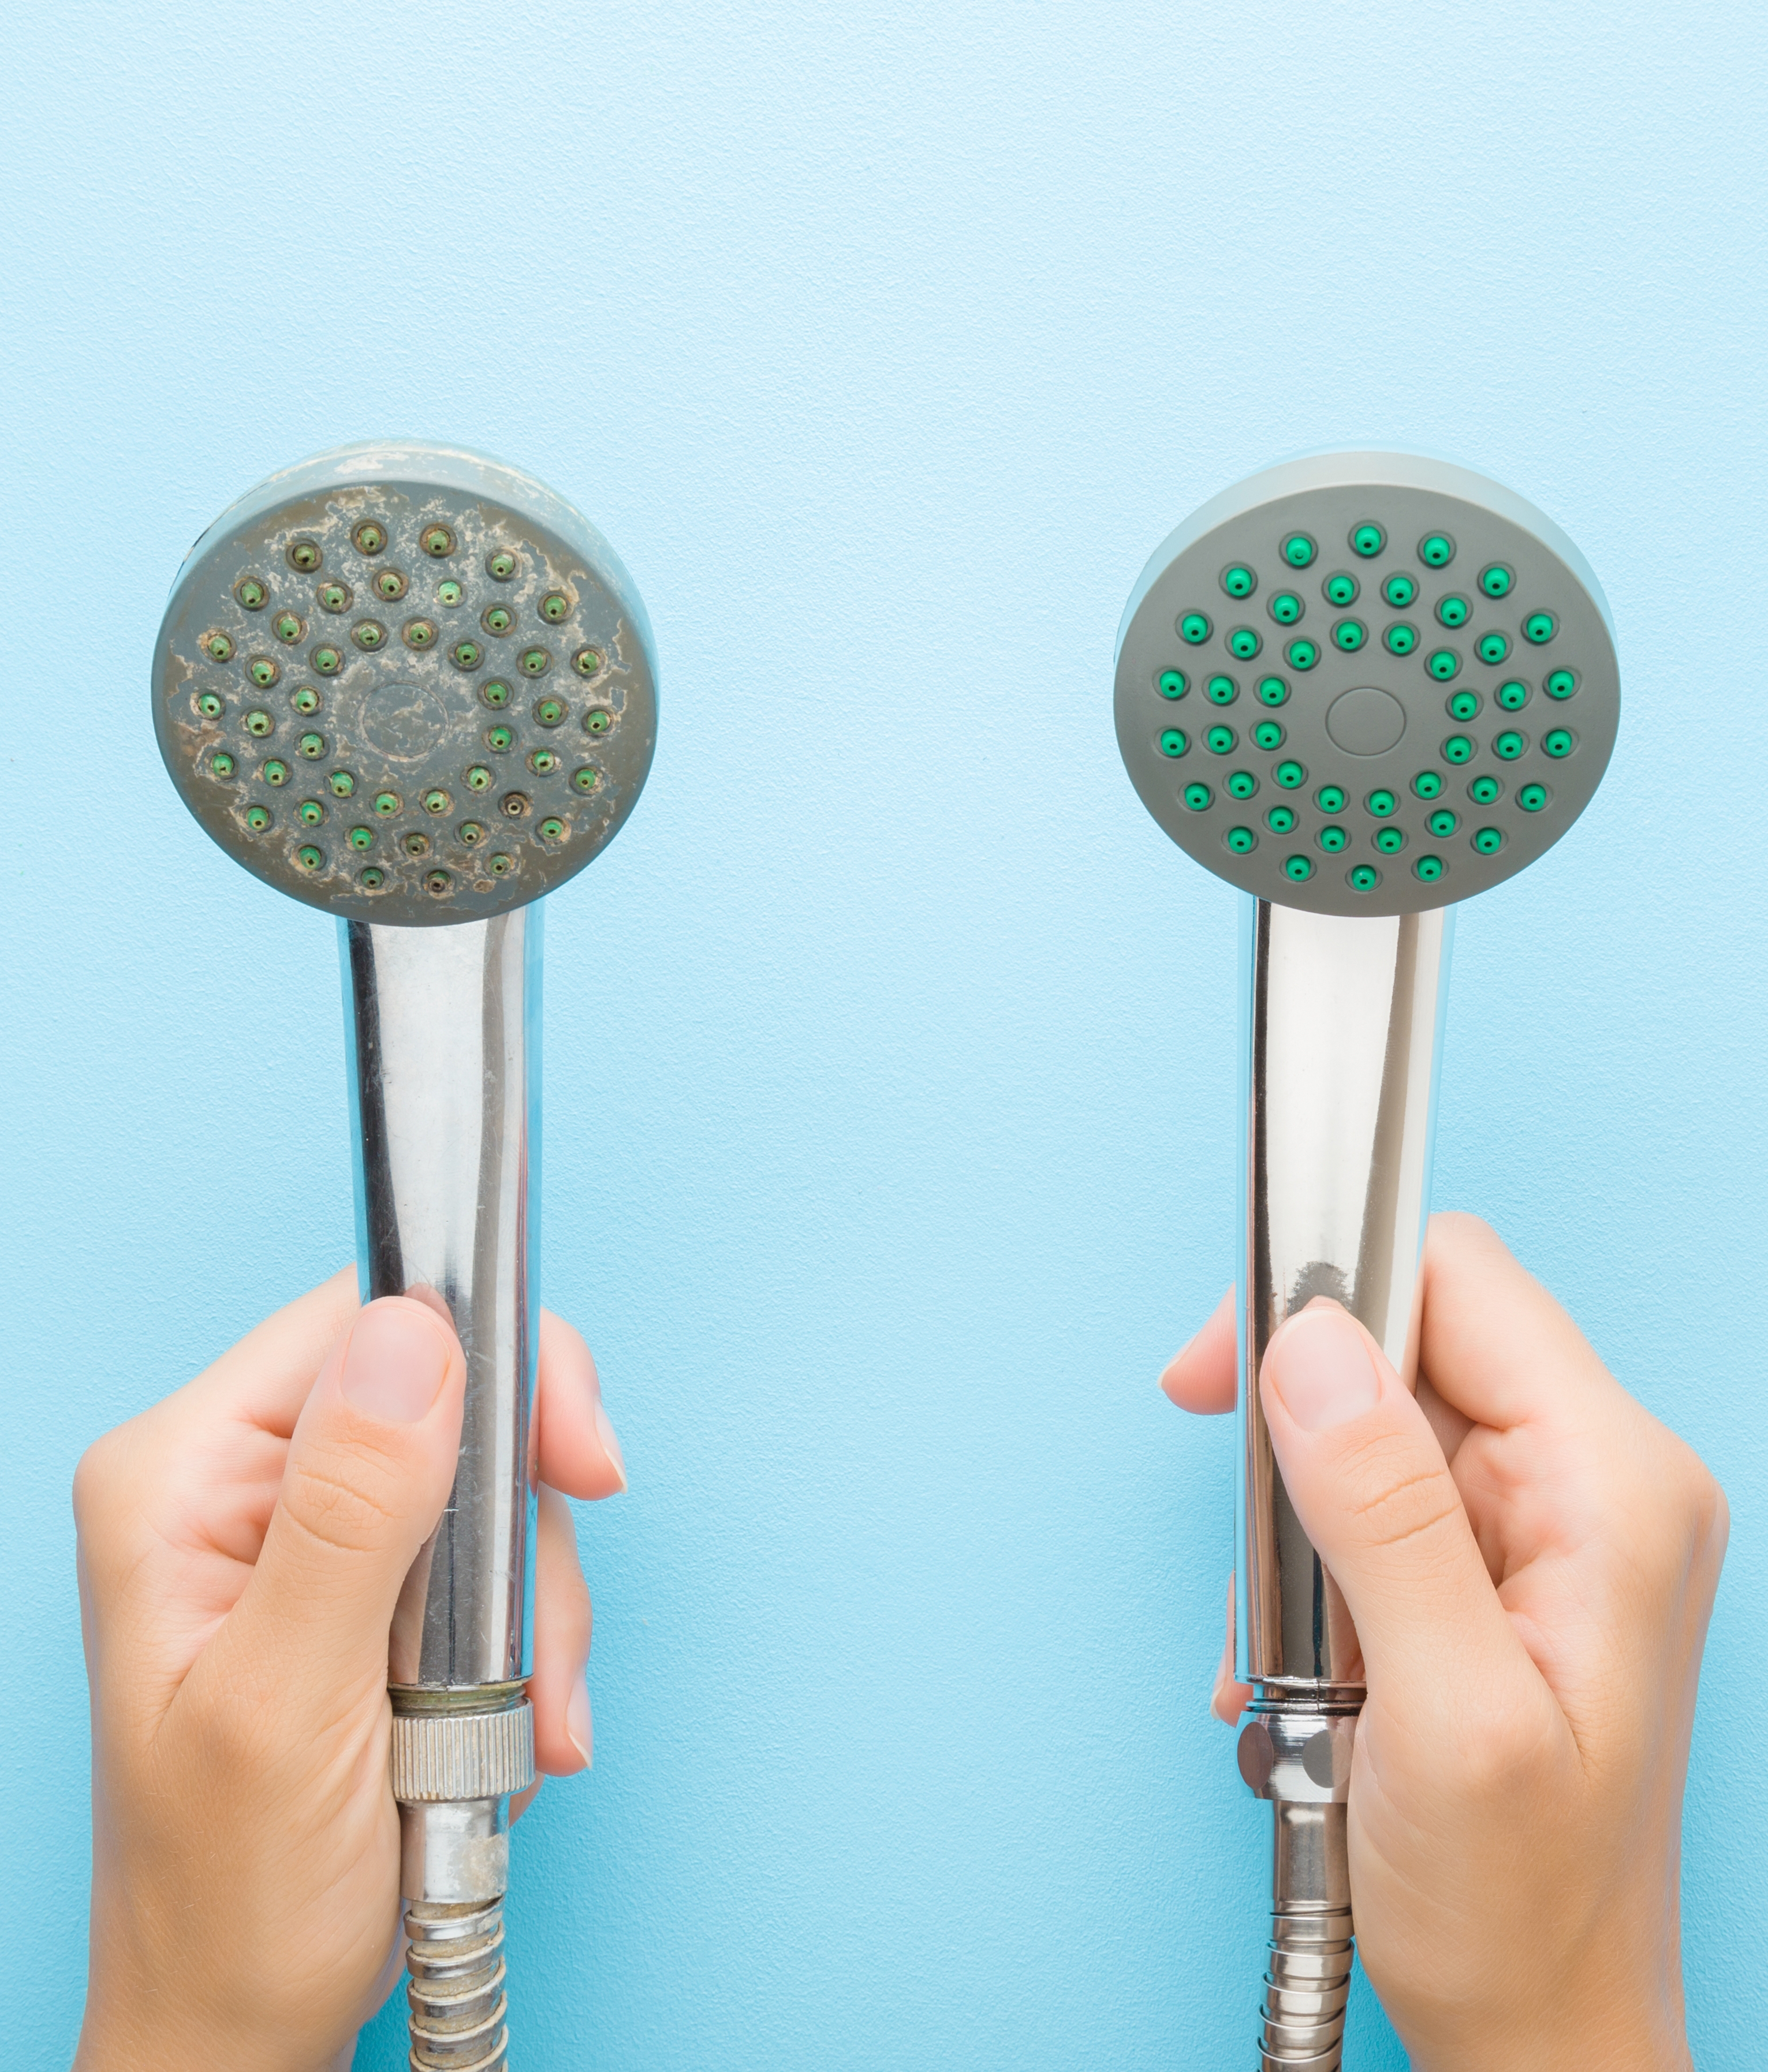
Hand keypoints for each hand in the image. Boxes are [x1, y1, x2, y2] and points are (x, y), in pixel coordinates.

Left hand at [72, 1271, 627, 2071]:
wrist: (242, 2029)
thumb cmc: (230, 1901)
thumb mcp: (287, 1705)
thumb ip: (350, 1514)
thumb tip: (415, 1332)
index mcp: (183, 1474)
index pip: (367, 1324)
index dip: (492, 1368)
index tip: (576, 1462)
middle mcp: (239, 1485)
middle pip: (449, 1401)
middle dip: (519, 1532)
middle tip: (533, 1645)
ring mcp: (305, 1538)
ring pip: (488, 1493)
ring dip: (531, 1614)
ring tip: (508, 1726)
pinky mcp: (364, 1592)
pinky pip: (493, 1566)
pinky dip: (529, 1649)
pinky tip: (506, 1731)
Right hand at [1163, 1214, 1724, 2071]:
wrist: (1544, 2027)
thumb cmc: (1520, 1909)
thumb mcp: (1445, 1714)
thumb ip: (1381, 1515)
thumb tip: (1307, 1345)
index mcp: (1613, 1483)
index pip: (1456, 1279)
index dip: (1323, 1300)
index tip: (1221, 1378)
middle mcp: (1595, 1480)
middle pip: (1407, 1343)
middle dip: (1298, 1433)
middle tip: (1259, 1556)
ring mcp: (1552, 1524)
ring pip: (1372, 1422)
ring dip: (1297, 1524)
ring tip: (1302, 1649)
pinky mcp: (1503, 1565)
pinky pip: (1376, 1498)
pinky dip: (1312, 1568)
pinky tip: (1314, 1664)